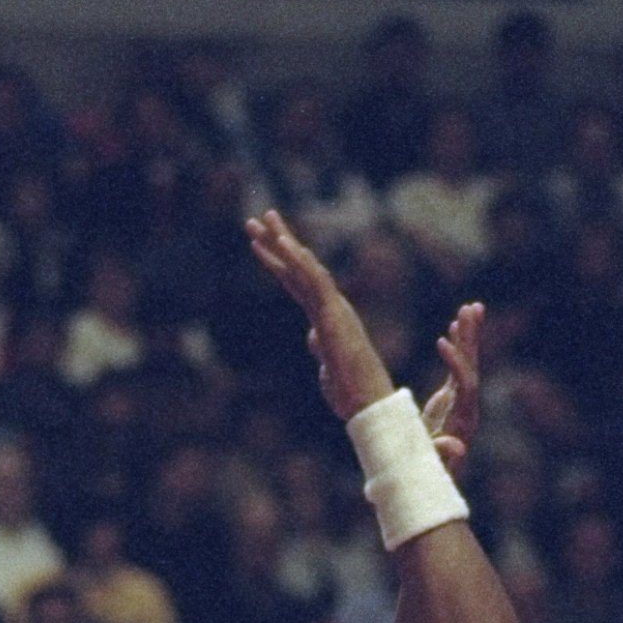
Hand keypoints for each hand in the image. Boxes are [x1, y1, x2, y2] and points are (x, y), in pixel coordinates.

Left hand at [245, 209, 396, 420]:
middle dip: (276, 242)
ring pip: (305, 267)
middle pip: (298, 268)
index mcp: (326, 317)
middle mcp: (330, 306)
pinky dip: (300, 261)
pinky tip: (283, 244)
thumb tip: (312, 336)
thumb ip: (320, 346)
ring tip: (264, 218)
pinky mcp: (334, 314)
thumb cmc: (351, 392)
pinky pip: (315, 281)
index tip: (258, 245)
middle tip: (255, 219)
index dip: (278, 263)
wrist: (368, 404)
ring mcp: (332, 308)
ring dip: (284, 241)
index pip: (297, 284)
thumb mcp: (327, 366)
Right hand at [420, 301, 484, 470]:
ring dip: (468, 335)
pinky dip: (456, 347)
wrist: (427, 484)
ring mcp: (460, 403)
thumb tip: (459, 448)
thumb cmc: (424, 477)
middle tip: (472, 308)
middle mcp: (466, 408)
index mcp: (462, 420)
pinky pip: (457, 369)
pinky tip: (455, 325)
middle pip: (472, 368)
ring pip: (467, 364)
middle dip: (470, 338)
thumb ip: (441, 454)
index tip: (441, 341)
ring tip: (471, 307)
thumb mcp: (429, 465)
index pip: (465, 385)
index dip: (457, 363)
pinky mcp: (451, 401)